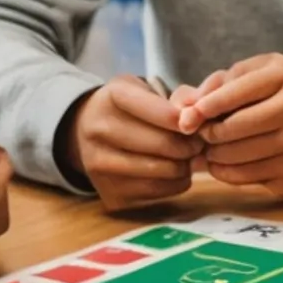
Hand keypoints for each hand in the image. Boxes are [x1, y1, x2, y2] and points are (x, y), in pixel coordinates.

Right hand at [56, 77, 202, 209]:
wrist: (84, 132)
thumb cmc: (128, 109)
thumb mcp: (146, 90)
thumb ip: (179, 98)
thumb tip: (198, 113)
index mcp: (112, 97)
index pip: (161, 111)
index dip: (186, 120)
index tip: (197, 123)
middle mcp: (99, 130)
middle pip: (163, 144)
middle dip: (190, 145)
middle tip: (198, 143)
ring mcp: (100, 165)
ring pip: (162, 171)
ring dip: (185, 166)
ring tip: (187, 157)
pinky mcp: (110, 193)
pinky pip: (158, 191)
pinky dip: (176, 183)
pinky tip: (174, 172)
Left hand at [178, 54, 282, 200]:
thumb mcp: (260, 73)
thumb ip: (221, 84)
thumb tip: (185, 110)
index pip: (237, 92)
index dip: (206, 107)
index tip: (189, 117)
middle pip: (235, 129)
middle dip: (209, 135)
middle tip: (201, 135)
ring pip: (240, 159)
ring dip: (216, 157)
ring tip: (212, 150)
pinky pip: (252, 179)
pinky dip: (231, 174)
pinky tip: (229, 164)